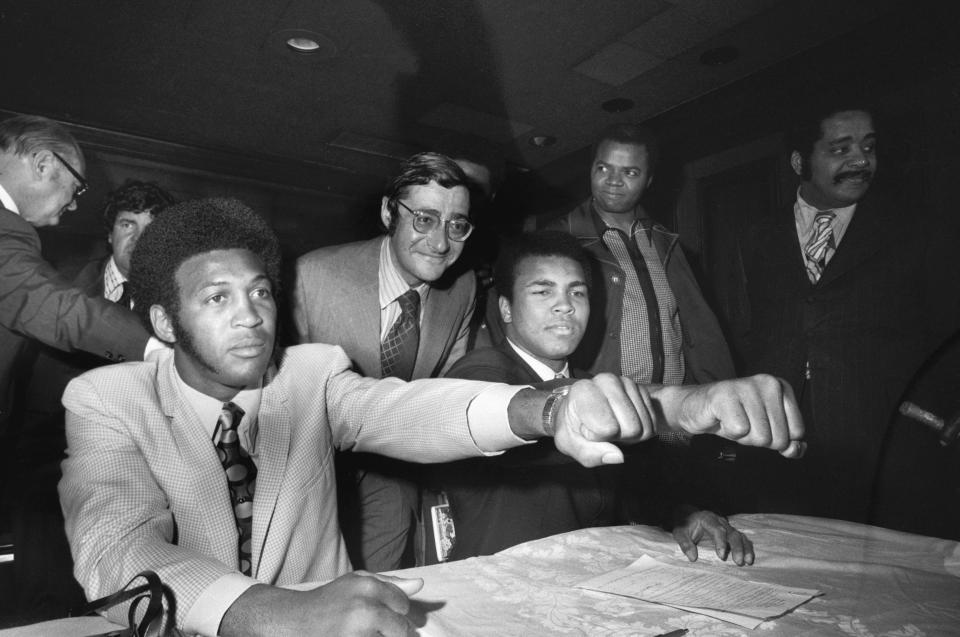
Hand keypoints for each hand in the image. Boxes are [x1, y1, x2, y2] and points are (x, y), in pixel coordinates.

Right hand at [220, 571, 423, 635]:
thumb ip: (390, 584)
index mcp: (369, 586)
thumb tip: (420, 585)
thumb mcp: (356, 583)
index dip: (395, 614)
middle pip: (402, 630)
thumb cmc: (327, 602)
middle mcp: (366, 608)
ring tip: (358, 632)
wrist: (293, 622)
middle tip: (370, 630)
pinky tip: (351, 636)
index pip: (403, 606)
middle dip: (393, 633)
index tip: (380, 617)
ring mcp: (357, 633)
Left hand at [553, 373, 656, 466]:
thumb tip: (618, 456)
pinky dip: (641, 430)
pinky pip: (653, 423)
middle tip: (603, 431)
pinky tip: (624, 423)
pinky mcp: (641, 389)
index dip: (597, 437)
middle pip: (632, 428)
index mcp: (583, 390)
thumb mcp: (570, 444)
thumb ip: (589, 454)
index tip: (586, 430)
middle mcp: (606, 380)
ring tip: (613, 428)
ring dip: (631, 436)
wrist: (580, 410)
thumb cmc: (573, 426)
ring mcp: (627, 383)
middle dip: (619, 438)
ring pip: (645, 427)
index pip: (607, 428)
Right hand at [672, 374, 804, 457]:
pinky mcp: (725, 395)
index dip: (777, 438)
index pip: (797, 432)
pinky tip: (722, 419)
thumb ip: (788, 441)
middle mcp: (768, 383)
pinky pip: (739, 431)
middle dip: (758, 439)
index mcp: (782, 387)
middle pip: (778, 437)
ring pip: (760, 436)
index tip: (759, 424)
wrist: (696, 408)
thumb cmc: (733, 417)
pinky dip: (729, 433)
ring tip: (732, 421)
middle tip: (743, 423)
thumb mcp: (766, 429)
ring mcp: (747, 387)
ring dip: (743, 437)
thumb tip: (797, 450)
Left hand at [672, 509, 753, 565]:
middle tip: (738, 562)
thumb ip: (684, 543)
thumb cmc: (684, 525)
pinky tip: (749, 558)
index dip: (721, 542)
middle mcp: (720, 521)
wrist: (688, 515)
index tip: (722, 556)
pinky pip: (742, 538)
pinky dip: (747, 547)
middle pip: (732, 533)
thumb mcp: (679, 532)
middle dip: (736, 547)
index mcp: (707, 519)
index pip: (718, 530)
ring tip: (748, 561)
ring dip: (745, 548)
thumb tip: (693, 557)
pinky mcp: (730, 532)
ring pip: (740, 536)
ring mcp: (727, 527)